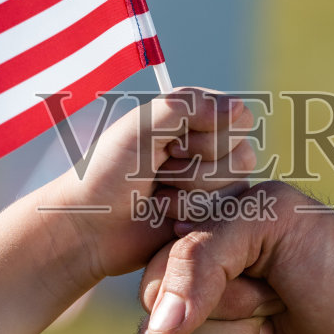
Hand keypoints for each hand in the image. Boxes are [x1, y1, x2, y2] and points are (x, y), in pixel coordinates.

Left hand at [38, 87, 255, 286]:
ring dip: (188, 193)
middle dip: (194, 168)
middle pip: (243, 153)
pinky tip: (164, 216)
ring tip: (157, 194)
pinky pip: (225, 215)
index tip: (171, 143)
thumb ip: (187, 106)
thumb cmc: (107, 172)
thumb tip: (238, 108)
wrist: (91, 227)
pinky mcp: (211, 216)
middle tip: (159, 170)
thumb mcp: (141, 127)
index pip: (238, 116)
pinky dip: (189, 214)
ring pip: (235, 187)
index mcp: (193, 116)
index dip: (210, 133)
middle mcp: (209, 147)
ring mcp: (213, 183)